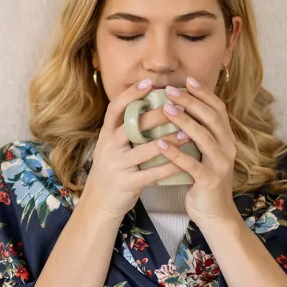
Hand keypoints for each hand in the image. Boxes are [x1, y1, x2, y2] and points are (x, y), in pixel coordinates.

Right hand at [78, 78, 187, 220]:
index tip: (149, 82)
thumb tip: (148, 107)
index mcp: (106, 135)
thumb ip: (126, 130)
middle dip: (156, 114)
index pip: (115, 108)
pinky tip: (183, 162)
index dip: (131, 94)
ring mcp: (117, 165)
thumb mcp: (113, 147)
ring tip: (187, 133)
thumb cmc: (113, 171)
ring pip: (144, 149)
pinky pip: (150, 173)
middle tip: (178, 106)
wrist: (99, 204)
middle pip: (132, 125)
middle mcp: (109, 147)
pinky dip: (168, 167)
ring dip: (168, 140)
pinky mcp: (126, 183)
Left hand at [153, 77, 239, 224]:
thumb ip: (198, 134)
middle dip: (191, 102)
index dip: (204, 93)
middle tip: (170, 90)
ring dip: (184, 121)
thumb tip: (177, 110)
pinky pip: (192, 164)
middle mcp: (227, 148)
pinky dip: (176, 153)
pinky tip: (160, 144)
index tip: (187, 80)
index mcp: (226, 139)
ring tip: (166, 110)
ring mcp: (220, 164)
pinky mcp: (209, 181)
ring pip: (204, 137)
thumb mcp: (204, 153)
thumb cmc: (203, 180)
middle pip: (211, 118)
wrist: (215, 214)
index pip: (218, 109)